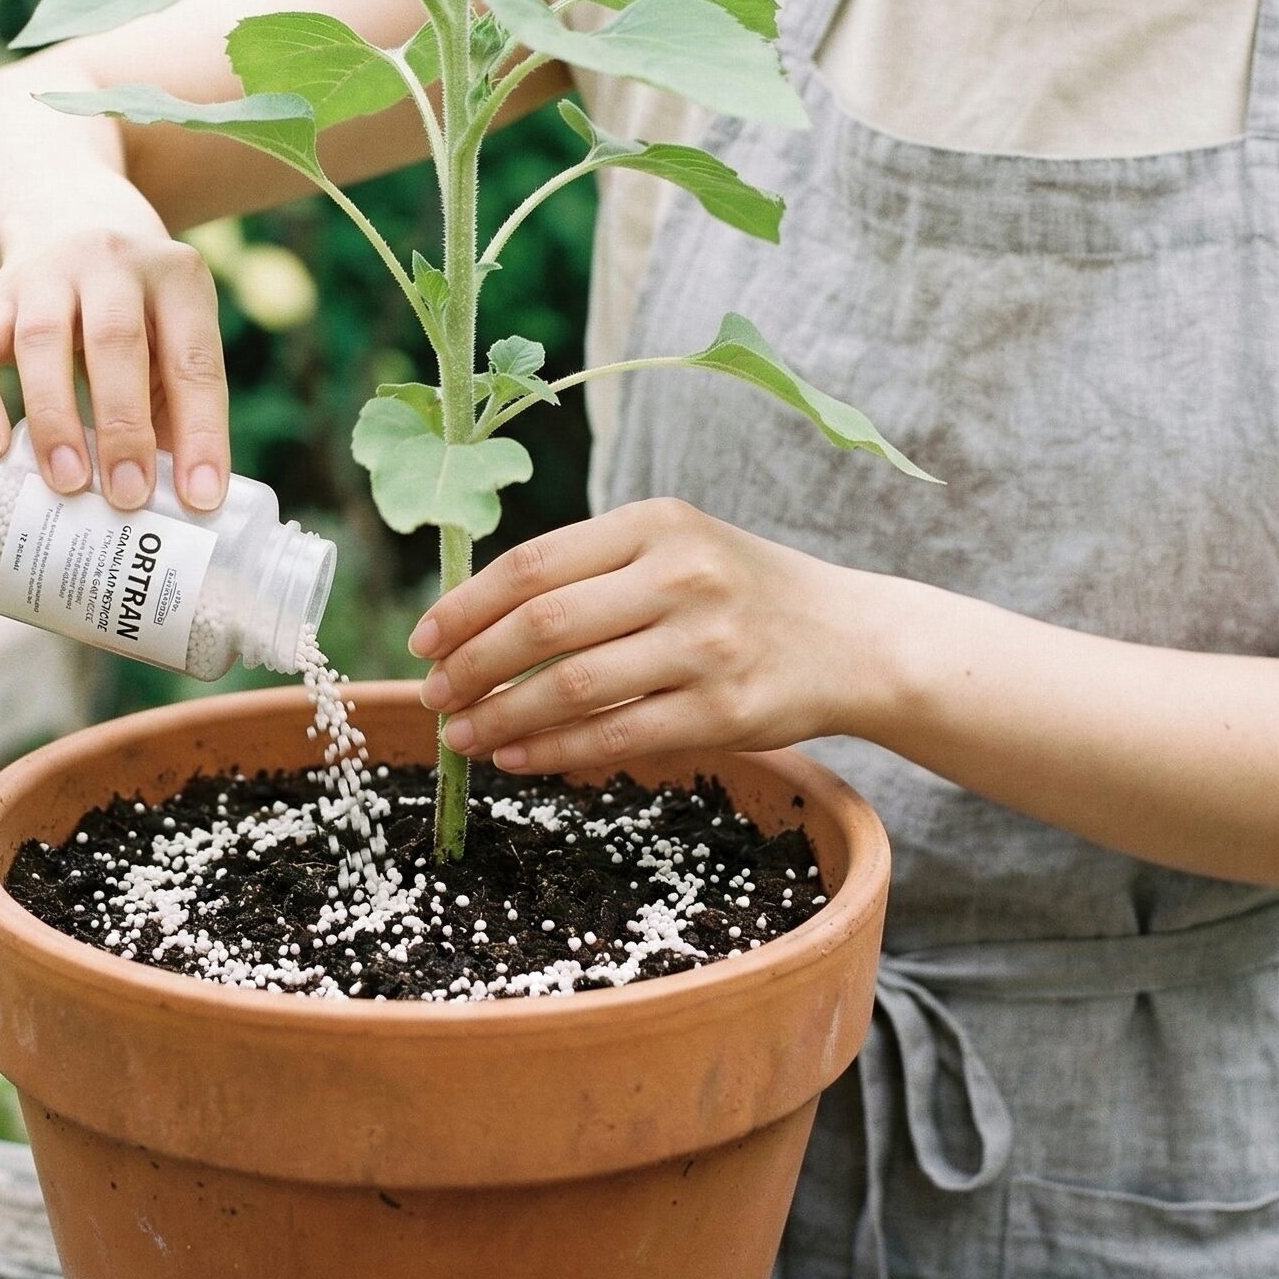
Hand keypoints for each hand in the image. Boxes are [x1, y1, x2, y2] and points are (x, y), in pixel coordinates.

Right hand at [0, 182, 230, 512]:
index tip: (199, 499)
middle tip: (127, 497)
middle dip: (123, 426)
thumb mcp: (174, 338)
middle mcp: (113, 263)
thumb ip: (178, 407)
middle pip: (116, 343)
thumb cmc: (140, 311)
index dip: (202, 432)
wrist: (70, 215)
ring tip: (68, 484)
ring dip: (55, 418)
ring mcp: (46, 273)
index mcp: (178, 277)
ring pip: (44, 342)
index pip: (196, 360)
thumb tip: (182, 502)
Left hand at [406, 498, 869, 773]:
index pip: (533, 564)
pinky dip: (555, 749)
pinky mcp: (726, 710)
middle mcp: (681, 574)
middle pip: (542, 625)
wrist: (853, 638)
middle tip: (434, 695)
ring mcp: (706, 644)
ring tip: (464, 735)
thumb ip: (591, 571)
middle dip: (471, 666)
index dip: (465, 607)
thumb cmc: (742, 592)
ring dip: (501, 717)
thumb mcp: (677, 548)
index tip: (425, 640)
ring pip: (572, 686)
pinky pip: (616, 734)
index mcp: (656, 522)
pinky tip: (520, 756)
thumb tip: (477, 620)